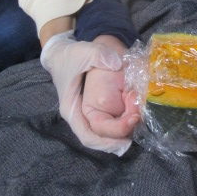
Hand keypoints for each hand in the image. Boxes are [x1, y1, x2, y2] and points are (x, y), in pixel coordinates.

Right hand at [40, 31, 133, 154]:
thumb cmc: (69, 55)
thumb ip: (99, 56)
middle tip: (135, 134)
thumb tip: (116, 64)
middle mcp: (76, 115)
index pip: (88, 136)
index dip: (106, 143)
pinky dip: (117, 123)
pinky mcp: (90, 107)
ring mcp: (82, 112)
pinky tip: (130, 117)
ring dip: (118, 133)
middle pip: (97, 138)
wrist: (59, 52)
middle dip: (116, 140)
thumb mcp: (83, 52)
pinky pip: (104, 122)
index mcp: (71, 109)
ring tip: (136, 126)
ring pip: (101, 132)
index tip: (124, 141)